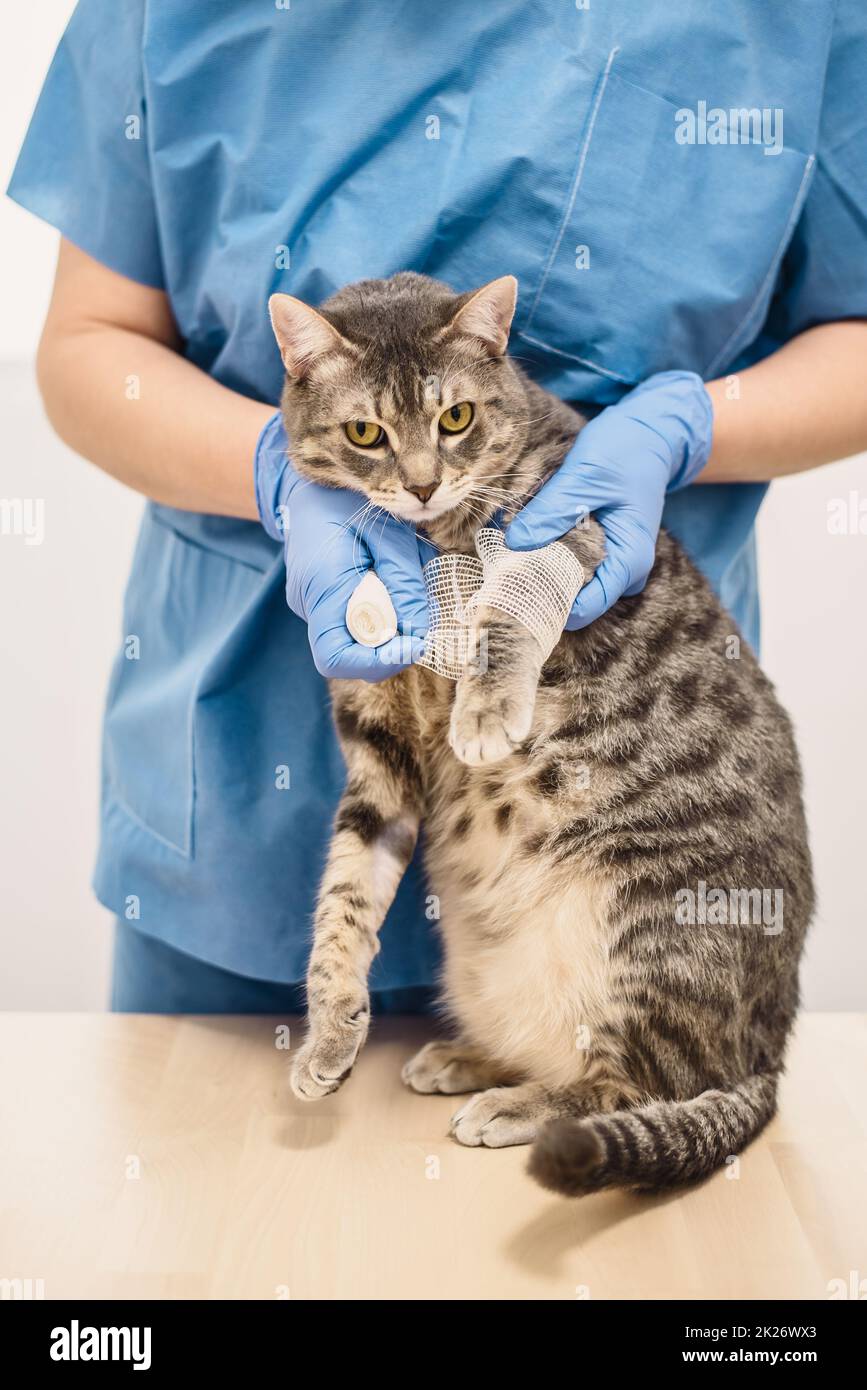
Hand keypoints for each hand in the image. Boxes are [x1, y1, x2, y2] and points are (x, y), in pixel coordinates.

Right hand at [255, 412, 427, 678]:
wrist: (310, 479)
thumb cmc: (349, 498)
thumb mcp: (389, 533)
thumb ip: (405, 583)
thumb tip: (421, 633)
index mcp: (320, 586)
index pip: (336, 658)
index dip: (377, 664)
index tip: (414, 645)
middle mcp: (309, 604)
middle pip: (352, 653)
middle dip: (393, 641)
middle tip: (420, 605)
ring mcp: (312, 604)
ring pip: (358, 636)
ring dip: (391, 617)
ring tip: (402, 570)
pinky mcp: (321, 600)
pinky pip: (356, 617)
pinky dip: (382, 603)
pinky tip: (388, 568)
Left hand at [505, 371, 712, 627]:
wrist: (650, 434)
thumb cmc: (625, 450)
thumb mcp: (585, 475)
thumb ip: (551, 511)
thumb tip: (514, 544)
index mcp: (629, 560)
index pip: (584, 609)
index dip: (546, 604)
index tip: (510, 586)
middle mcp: (625, 571)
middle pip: (573, 602)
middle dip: (538, 587)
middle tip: (502, 564)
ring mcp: (614, 563)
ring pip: (568, 585)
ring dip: (540, 570)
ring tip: (513, 548)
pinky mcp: (601, 552)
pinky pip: (570, 566)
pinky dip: (548, 556)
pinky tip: (531, 538)